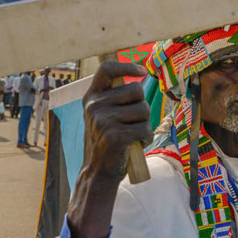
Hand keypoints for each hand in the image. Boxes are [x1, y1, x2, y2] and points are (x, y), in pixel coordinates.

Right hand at [81, 62, 151, 182]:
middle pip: (136, 89)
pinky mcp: (115, 136)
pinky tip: (136, 145)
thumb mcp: (103, 114)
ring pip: (144, 109)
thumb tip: (140, 73)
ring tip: (133, 135)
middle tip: (133, 122)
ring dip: (145, 124)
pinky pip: (145, 128)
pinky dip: (146, 138)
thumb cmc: (107, 140)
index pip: (107, 69)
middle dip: (142, 105)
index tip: (142, 71)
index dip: (126, 66)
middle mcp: (95, 106)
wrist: (97, 172)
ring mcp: (103, 120)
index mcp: (91, 97)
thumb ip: (115, 96)